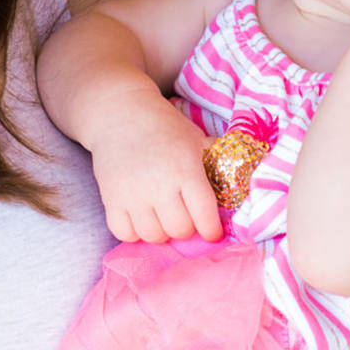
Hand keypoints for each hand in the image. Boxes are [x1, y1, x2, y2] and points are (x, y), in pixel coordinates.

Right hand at [90, 105, 223, 243]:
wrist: (120, 112)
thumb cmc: (163, 126)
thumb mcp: (195, 138)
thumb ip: (214, 162)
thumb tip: (238, 182)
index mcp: (185, 169)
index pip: (204, 216)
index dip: (211, 230)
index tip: (212, 230)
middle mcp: (159, 185)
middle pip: (179, 230)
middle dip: (187, 228)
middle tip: (185, 217)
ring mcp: (132, 193)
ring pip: (153, 236)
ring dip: (161, 231)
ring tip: (162, 216)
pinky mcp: (110, 198)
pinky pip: (125, 233)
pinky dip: (134, 232)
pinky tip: (140, 217)